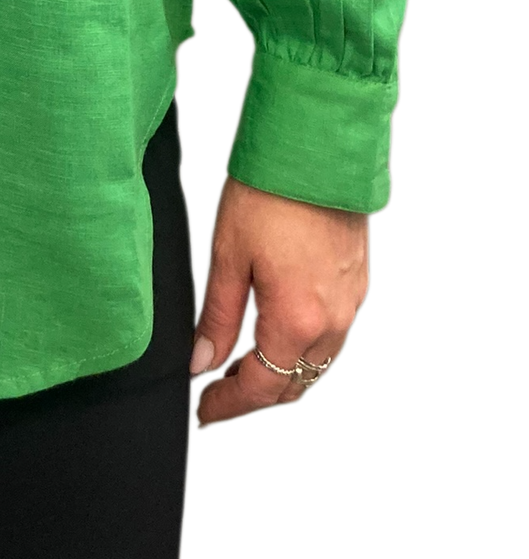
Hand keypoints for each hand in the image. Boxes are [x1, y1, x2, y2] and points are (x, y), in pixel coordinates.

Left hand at [190, 173, 370, 431]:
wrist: (319, 146)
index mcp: (297, 320)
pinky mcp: (358, 281)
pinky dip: (304, 346)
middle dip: (256, 395)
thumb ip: (216, 315)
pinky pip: (333, 334)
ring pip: (318, 363)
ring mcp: (352, 301)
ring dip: (282, 373)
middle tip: (218, 392)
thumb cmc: (270, 191)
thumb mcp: (228, 254)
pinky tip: (276, 332)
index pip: (261, 387)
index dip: (228, 406)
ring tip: (241, 365)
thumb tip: (201, 361)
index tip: (202, 412)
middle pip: (295, 384)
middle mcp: (333, 320)